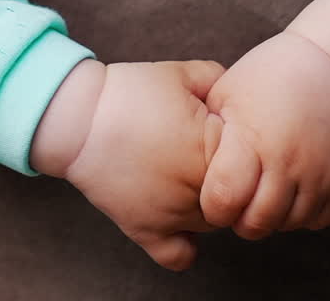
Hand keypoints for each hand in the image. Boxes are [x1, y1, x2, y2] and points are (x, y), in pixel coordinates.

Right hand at [62, 60, 224, 271]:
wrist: (79, 118)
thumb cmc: (129, 92)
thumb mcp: (181, 73)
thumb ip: (218, 79)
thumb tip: (237, 92)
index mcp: (212, 147)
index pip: (250, 155)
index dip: (236, 138)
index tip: (215, 125)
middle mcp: (198, 187)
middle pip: (236, 192)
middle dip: (224, 171)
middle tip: (196, 147)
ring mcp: (173, 214)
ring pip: (214, 222)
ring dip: (208, 203)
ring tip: (182, 171)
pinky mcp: (145, 231)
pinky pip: (179, 256)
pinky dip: (185, 246)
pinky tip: (181, 223)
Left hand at [201, 32, 329, 239]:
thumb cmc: (267, 77)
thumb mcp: (225, 93)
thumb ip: (205, 134)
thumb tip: (181, 169)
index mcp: (252, 138)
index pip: (224, 201)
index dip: (213, 206)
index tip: (213, 194)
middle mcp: (288, 162)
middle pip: (256, 224)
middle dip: (240, 217)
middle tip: (238, 195)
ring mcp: (321, 176)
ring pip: (287, 225)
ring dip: (272, 214)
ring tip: (265, 183)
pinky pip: (317, 220)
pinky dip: (302, 211)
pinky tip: (292, 183)